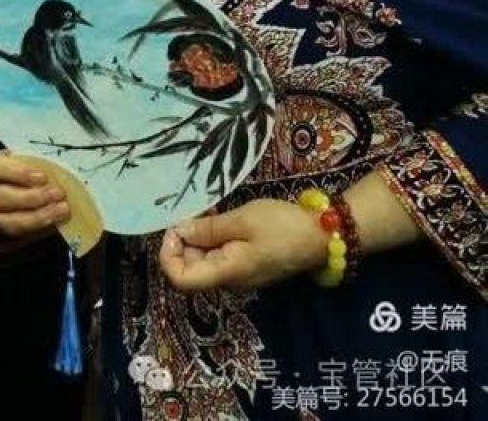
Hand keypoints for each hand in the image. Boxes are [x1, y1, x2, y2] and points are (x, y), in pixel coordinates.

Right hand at [0, 151, 69, 236]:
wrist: (17, 180)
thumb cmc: (22, 166)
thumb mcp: (24, 158)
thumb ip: (33, 164)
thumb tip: (53, 172)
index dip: (18, 173)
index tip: (42, 176)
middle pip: (1, 197)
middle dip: (32, 197)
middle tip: (57, 193)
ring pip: (9, 220)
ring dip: (38, 215)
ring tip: (61, 208)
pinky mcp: (1, 228)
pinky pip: (18, 231)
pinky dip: (38, 225)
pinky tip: (55, 218)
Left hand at [159, 198, 329, 291]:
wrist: (322, 236)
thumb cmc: (282, 227)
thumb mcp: (242, 221)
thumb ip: (208, 229)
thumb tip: (178, 232)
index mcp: (226, 272)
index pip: (181, 280)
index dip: (168, 256)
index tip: (173, 229)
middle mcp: (228, 278)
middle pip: (189, 267)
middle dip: (181, 240)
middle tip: (189, 212)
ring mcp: (238, 271)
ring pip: (202, 258)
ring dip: (196, 235)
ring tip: (204, 210)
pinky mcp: (246, 261)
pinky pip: (218, 253)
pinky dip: (211, 235)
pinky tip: (216, 216)